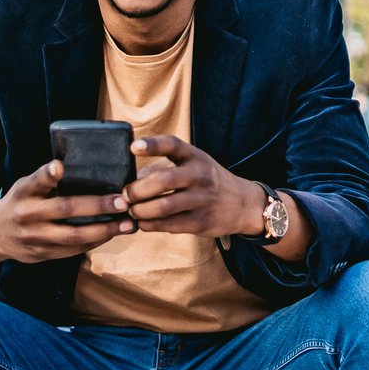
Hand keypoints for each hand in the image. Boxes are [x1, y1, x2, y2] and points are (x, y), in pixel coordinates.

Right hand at [0, 159, 134, 274]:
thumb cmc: (20, 202)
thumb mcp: (26, 186)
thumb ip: (47, 179)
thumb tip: (81, 166)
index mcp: (23, 192)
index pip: (35, 181)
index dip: (48, 173)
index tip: (59, 165)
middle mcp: (27, 214)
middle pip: (65, 209)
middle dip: (97, 206)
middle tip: (124, 202)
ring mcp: (34, 237)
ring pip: (74, 236)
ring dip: (104, 230)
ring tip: (128, 224)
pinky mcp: (42, 254)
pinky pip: (74, 250)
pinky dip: (95, 242)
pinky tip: (112, 234)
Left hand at [123, 134, 263, 236]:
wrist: (243, 204)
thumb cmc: (207, 180)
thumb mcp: (192, 164)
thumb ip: (162, 167)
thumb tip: (131, 181)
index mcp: (195, 156)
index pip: (172, 145)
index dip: (152, 145)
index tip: (134, 148)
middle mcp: (200, 175)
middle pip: (162, 181)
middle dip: (136, 190)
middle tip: (126, 195)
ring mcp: (202, 200)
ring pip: (163, 206)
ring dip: (140, 211)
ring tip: (133, 211)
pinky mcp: (200, 222)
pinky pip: (168, 225)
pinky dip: (149, 224)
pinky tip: (143, 222)